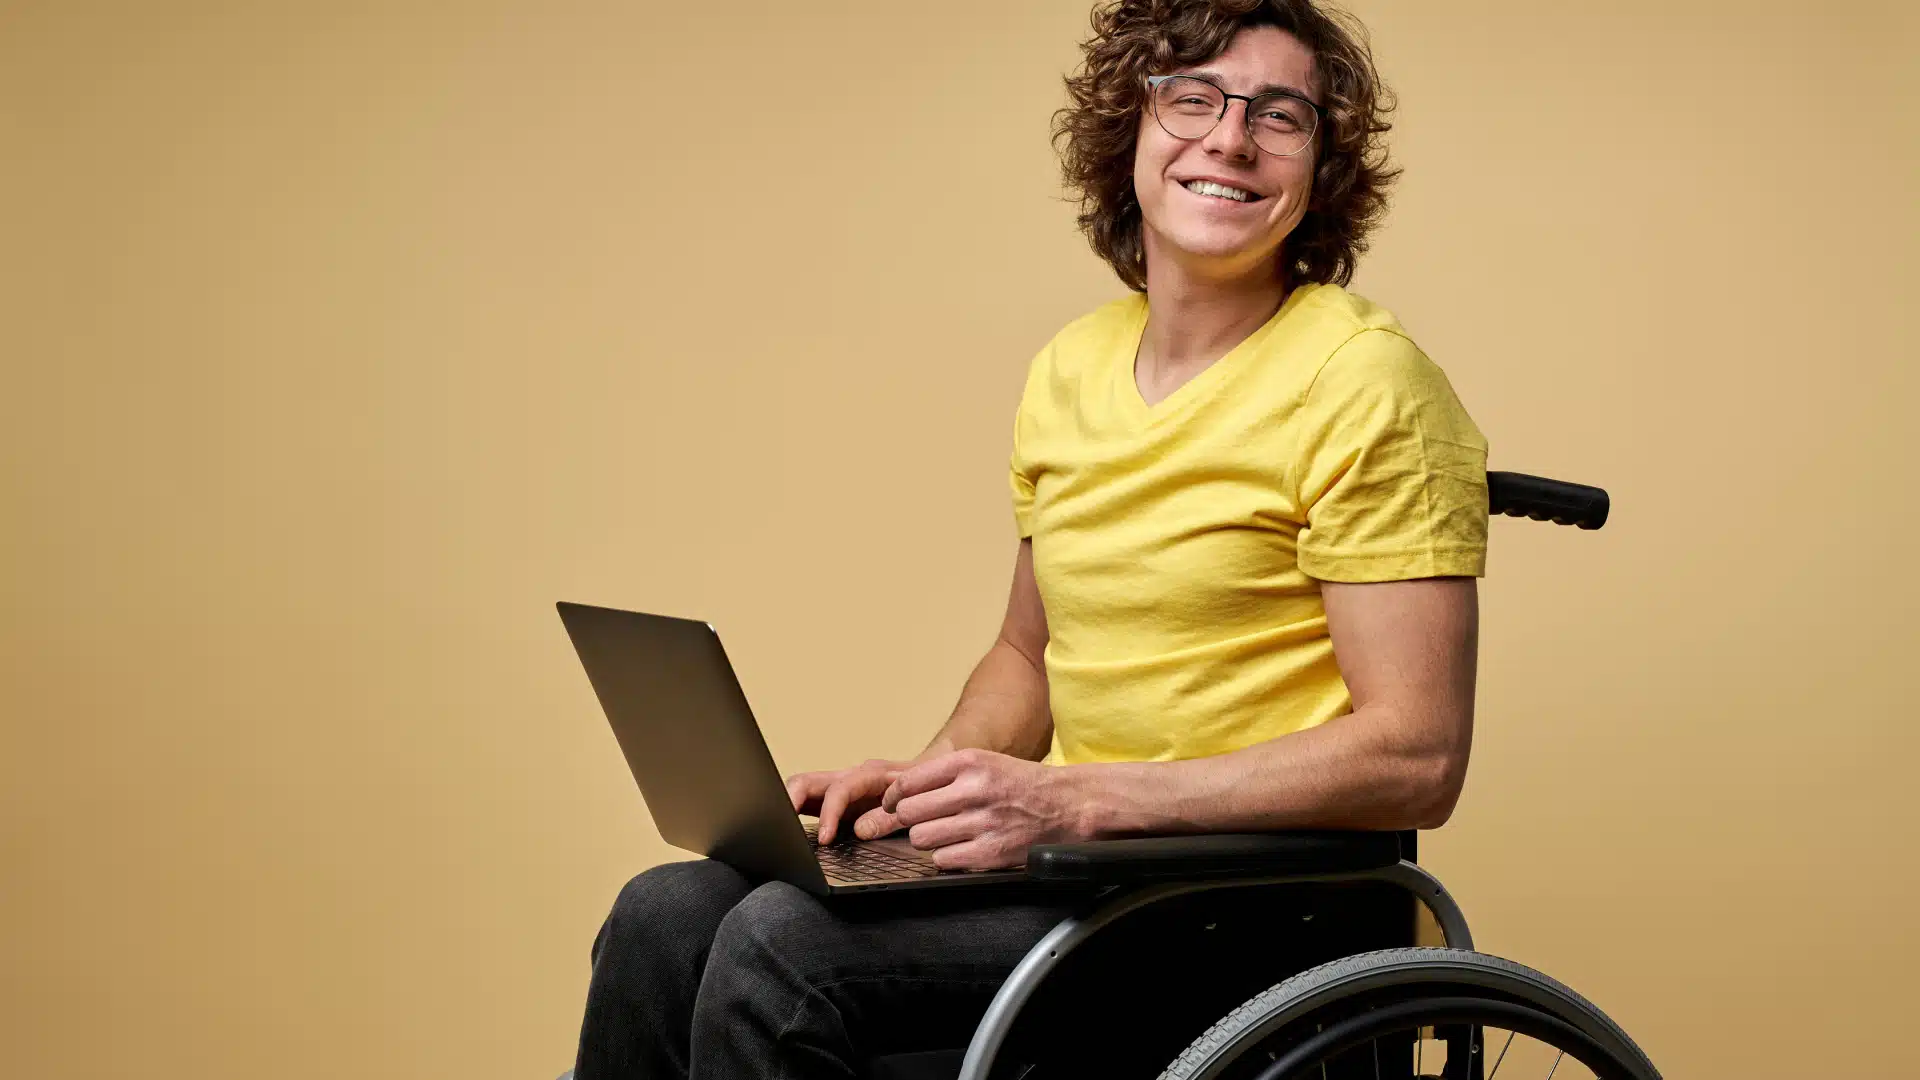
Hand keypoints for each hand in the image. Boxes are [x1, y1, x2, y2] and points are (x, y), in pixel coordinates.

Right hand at [785, 758, 913, 844]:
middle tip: (780, 830)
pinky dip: (794, 813)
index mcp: (869, 775)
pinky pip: (808, 800)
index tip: (825, 839)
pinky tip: (788, 831)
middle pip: (806, 781)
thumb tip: (860, 831)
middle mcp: (849, 777)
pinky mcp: (835, 799)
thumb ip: (889, 818)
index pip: (839, 790)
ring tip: (779, 832)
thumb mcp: (913, 806)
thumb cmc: (924, 790)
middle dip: (789, 802)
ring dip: (787, 807)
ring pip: (801, 788)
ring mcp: (839, 786)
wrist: (933, 775)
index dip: (829, 814)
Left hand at [880, 749, 1091, 869]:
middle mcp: (974, 790)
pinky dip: (947, 856)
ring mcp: (982, 823)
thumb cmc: (1022, 783)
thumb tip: (898, 793)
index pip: (908, 782)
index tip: (891, 804)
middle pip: (908, 812)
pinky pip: (943, 860)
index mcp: (969, 762)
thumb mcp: (985, 761)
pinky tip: (962, 847)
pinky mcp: (991, 853)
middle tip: (919, 821)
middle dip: (907, 819)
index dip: (892, 797)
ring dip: (928, 839)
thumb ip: (944, 773)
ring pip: (921, 838)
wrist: (1069, 804)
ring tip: (945, 833)